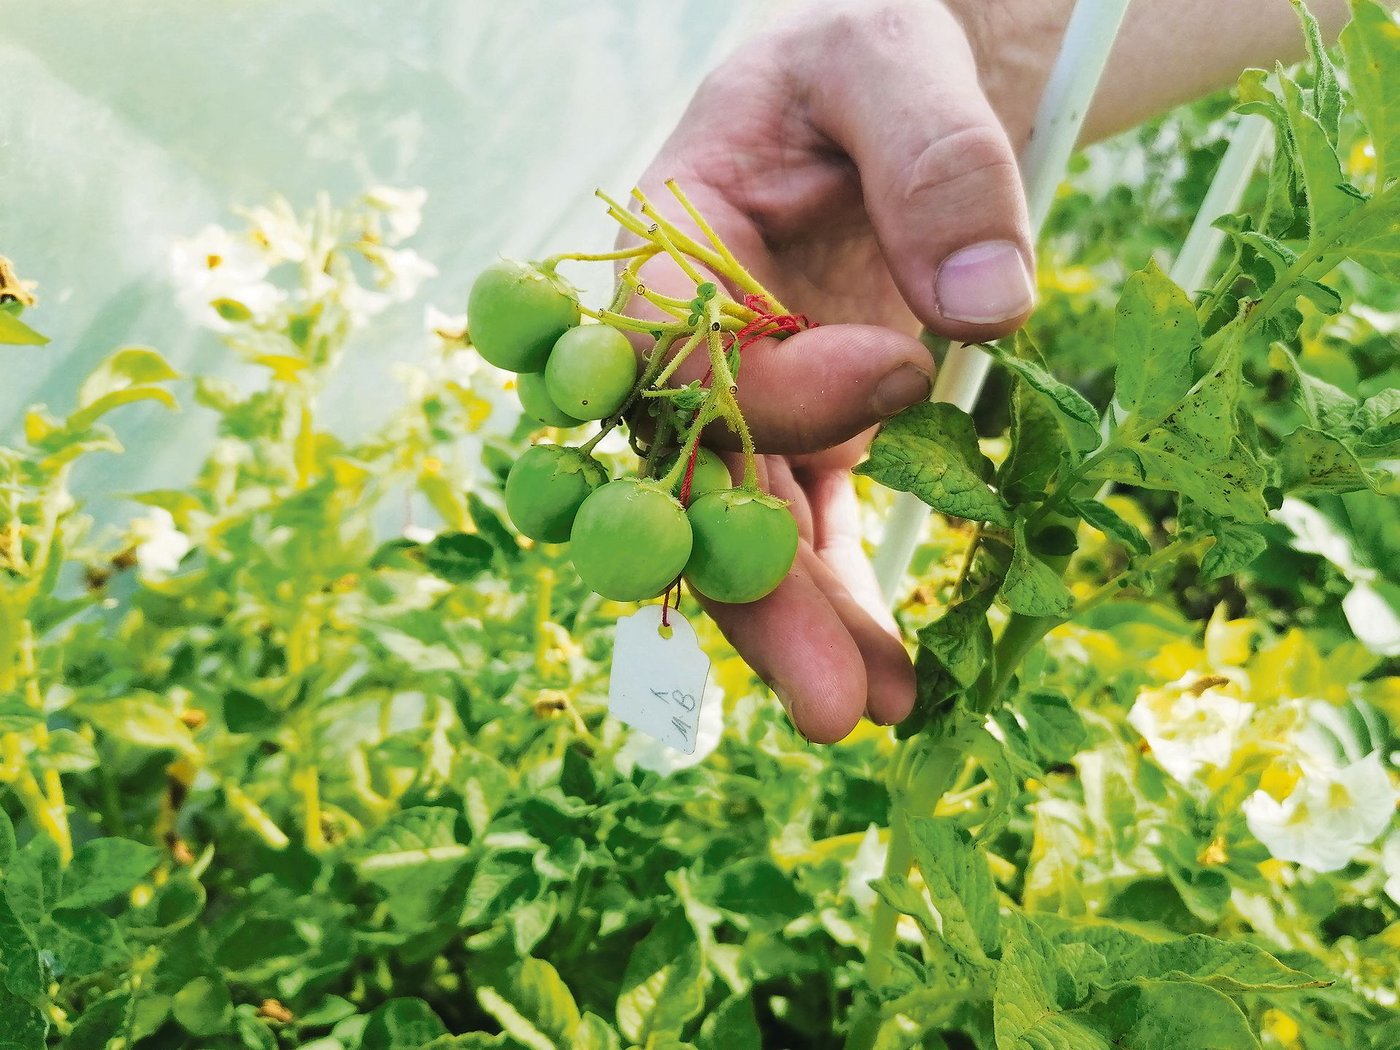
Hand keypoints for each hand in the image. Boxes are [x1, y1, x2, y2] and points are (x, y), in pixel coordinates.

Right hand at [632, 0, 1038, 741]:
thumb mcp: (892, 59)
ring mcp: (745, 394)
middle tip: (830, 700)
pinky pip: (807, 527)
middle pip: (696, 475)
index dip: (767, 388)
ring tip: (873, 715)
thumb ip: (934, 159)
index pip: (684, 342)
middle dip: (758, 588)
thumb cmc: (865, 55)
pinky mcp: (805, 431)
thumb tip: (990, 308)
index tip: (898, 373)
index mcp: (675, 233)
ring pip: (744, 526)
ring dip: (803, 627)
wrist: (876, 87)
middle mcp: (689, 334)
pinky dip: (842, 602)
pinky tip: (894, 678)